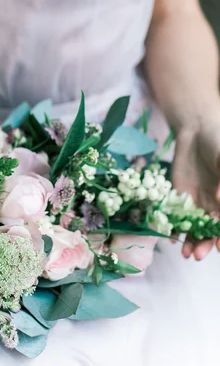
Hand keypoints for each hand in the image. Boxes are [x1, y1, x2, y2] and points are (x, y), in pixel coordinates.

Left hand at [172, 116, 219, 259]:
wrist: (196, 131)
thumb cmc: (219, 145)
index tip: (219, 247)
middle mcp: (215, 206)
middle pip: (211, 231)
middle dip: (205, 244)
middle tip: (198, 255)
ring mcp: (197, 203)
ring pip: (195, 229)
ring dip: (192, 242)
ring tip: (186, 254)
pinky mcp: (180, 197)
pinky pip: (178, 217)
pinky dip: (175, 229)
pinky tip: (172, 238)